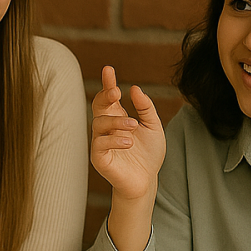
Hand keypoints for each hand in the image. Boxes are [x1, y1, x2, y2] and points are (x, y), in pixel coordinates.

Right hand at [90, 65, 165, 201]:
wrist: (147, 181)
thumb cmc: (148, 154)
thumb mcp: (153, 127)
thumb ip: (146, 108)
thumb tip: (135, 88)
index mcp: (117, 118)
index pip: (108, 97)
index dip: (107, 83)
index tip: (109, 69)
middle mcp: (106, 128)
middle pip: (97, 106)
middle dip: (104, 96)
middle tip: (115, 91)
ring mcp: (100, 143)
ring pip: (99, 124)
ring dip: (116, 122)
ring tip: (133, 126)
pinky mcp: (99, 158)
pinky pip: (99, 144)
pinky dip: (114, 140)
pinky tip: (128, 141)